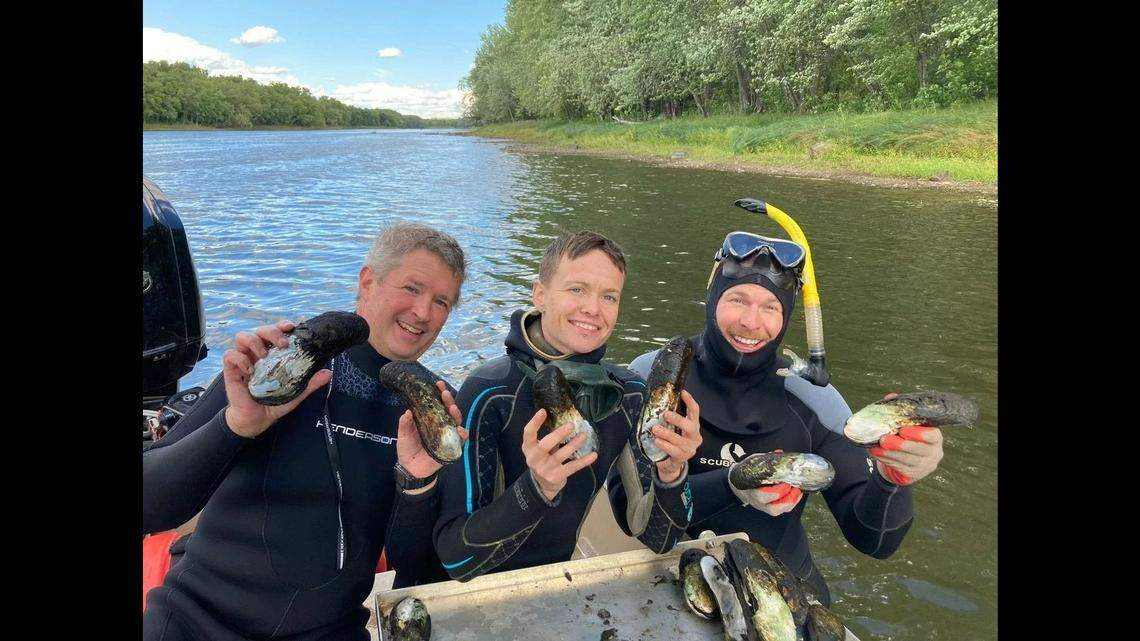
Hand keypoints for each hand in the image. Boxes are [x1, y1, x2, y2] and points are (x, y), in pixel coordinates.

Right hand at [222, 320, 331, 438]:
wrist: (256, 420)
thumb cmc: (274, 402)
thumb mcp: (295, 393)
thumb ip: (310, 383)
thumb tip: (328, 373)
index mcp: (272, 353)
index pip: (276, 332)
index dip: (282, 325)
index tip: (291, 327)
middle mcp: (257, 352)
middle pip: (260, 329)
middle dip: (272, 331)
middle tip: (283, 343)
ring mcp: (244, 359)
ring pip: (242, 336)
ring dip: (254, 341)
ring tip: (264, 355)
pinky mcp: (231, 369)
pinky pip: (230, 355)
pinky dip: (240, 358)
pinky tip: (249, 370)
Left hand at [397, 381, 468, 478]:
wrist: (410, 469)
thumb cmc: (407, 449)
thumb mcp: (403, 434)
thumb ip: (405, 423)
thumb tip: (408, 411)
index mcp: (430, 419)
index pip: (437, 404)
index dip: (439, 394)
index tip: (439, 384)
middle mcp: (441, 425)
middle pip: (449, 411)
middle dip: (449, 401)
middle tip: (445, 393)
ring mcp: (447, 436)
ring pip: (456, 423)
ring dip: (456, 415)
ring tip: (452, 409)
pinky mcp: (451, 448)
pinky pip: (460, 440)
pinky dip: (462, 435)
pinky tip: (460, 430)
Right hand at [521, 409, 597, 500]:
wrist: (542, 485)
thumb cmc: (543, 460)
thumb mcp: (539, 450)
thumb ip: (549, 439)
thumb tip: (566, 422)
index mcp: (528, 448)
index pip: (528, 433)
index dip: (535, 422)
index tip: (543, 411)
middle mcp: (534, 458)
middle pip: (546, 444)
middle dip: (559, 434)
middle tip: (571, 425)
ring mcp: (545, 469)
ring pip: (561, 455)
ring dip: (574, 444)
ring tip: (584, 435)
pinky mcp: (557, 476)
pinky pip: (573, 467)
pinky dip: (584, 461)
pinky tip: (593, 455)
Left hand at [652, 389, 702, 483]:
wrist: (671, 463)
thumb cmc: (672, 442)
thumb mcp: (673, 429)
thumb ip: (670, 419)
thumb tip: (658, 403)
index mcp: (694, 426)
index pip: (695, 411)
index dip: (690, 401)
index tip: (682, 392)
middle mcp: (694, 437)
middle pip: (690, 426)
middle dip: (678, 419)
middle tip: (665, 414)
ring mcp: (690, 448)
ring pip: (679, 439)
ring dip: (666, 433)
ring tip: (655, 429)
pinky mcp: (683, 457)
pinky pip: (673, 450)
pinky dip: (664, 445)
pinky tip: (657, 441)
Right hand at [728, 449, 803, 515]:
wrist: (738, 485)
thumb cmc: (746, 473)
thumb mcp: (752, 464)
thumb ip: (765, 459)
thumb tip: (779, 453)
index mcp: (751, 490)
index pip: (762, 496)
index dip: (775, 492)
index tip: (786, 483)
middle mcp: (757, 502)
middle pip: (773, 509)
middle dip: (786, 500)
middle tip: (795, 488)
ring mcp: (764, 507)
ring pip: (778, 511)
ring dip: (791, 502)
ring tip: (798, 491)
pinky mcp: (770, 508)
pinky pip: (782, 510)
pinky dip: (791, 502)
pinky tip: (797, 494)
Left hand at [868, 392, 944, 485]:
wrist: (901, 460)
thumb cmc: (905, 437)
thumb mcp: (904, 424)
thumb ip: (900, 411)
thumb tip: (891, 397)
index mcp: (935, 437)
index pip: (932, 436)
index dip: (918, 433)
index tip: (903, 429)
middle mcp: (934, 453)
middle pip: (918, 450)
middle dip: (900, 445)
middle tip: (884, 439)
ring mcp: (925, 466)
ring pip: (907, 461)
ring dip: (889, 454)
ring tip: (875, 447)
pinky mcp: (914, 475)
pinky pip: (899, 468)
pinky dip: (886, 460)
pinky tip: (876, 454)